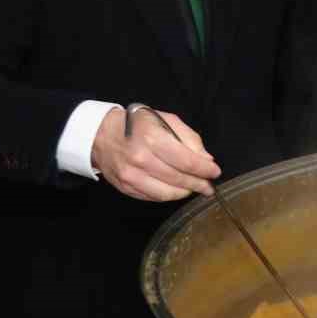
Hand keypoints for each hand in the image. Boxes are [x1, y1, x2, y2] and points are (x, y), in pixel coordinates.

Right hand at [91, 106, 220, 201]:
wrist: (102, 135)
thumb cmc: (138, 124)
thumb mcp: (166, 120)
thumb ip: (189, 138)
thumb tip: (206, 159)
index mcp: (153, 139)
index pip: (186, 161)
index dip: (204, 169)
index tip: (215, 172)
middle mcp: (141, 160)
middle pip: (178, 179)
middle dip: (198, 184)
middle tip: (208, 186)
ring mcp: (131, 176)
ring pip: (166, 193)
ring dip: (184, 193)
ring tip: (194, 189)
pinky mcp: (125, 187)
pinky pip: (152, 197)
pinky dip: (168, 195)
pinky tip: (176, 190)